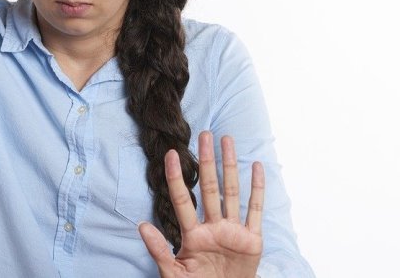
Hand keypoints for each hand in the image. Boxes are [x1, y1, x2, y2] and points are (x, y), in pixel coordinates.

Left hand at [138, 131, 264, 277]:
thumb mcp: (173, 273)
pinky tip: (258, 167)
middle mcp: (213, 227)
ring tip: (227, 140)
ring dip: (230, 166)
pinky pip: (255, 210)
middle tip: (204, 134)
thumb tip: (141, 225)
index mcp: (193, 235)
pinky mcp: (252, 240)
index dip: (176, 178)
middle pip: (209, 187)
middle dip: (206, 161)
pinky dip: (258, 189)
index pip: (182, 200)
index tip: (171, 155)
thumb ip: (158, 250)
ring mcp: (233, 231)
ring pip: (232, 192)